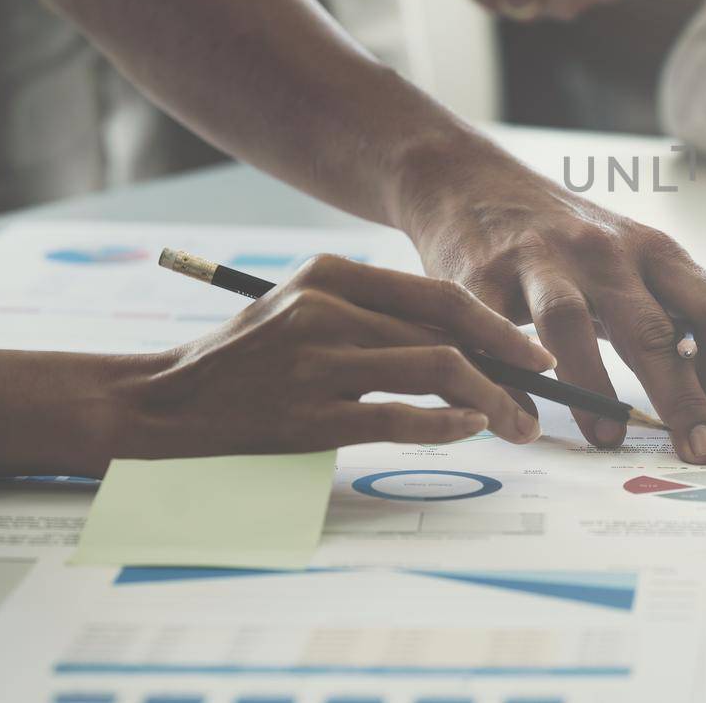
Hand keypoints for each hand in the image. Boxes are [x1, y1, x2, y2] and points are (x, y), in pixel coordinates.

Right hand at [118, 256, 555, 460]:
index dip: (500, 326)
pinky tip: (471, 429)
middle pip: (447, 334)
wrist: (164, 401)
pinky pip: (396, 418)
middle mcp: (328, 309)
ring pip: (435, 371)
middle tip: (540, 399)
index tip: (537, 354)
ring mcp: (317, 362)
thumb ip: (378, 317)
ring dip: (491, 401)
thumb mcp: (308, 310)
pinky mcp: (307, 416)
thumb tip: (471, 345)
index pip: (441, 296)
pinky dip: (445, 425)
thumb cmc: (251, 359)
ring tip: (517, 426)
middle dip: (508, 368)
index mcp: (334, 276)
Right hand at [399, 148, 705, 463]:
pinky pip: (493, 334)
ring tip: (607, 438)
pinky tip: (519, 421)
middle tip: (702, 452)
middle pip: (652, 327)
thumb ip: (695, 331)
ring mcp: (541, 261)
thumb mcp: (642, 271)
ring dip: (591, 384)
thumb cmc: (573, 242)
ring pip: (570, 323)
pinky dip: (506, 379)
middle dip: (682, 396)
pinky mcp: (481, 277)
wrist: (474, 182)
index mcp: (656, 254)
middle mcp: (605, 253)